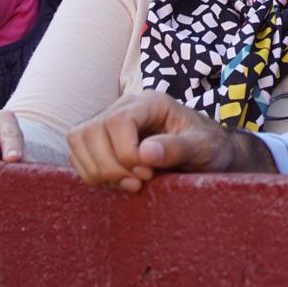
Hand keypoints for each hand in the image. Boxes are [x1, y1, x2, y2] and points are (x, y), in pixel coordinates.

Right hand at [66, 90, 240, 191]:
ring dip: (98, 171)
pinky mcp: (101, 140)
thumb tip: (146, 153)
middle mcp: (126, 106)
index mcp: (151, 102)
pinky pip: (78, 154)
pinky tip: (118, 183)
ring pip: (79, 139)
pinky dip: (92, 174)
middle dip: (110, 165)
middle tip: (138, 182)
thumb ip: (177, 148)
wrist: (208, 152)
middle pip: (91, 130)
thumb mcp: (203, 148)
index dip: (125, 152)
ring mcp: (109, 120)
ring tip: (129, 184)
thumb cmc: (209, 147)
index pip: (117, 120)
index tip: (147, 173)